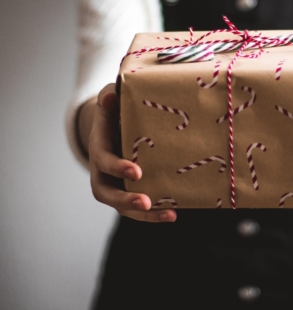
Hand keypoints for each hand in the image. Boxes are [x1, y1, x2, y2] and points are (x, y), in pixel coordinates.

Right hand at [88, 83, 176, 221]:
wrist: (113, 125)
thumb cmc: (115, 111)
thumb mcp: (111, 99)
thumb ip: (110, 98)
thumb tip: (110, 97)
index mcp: (99, 148)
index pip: (103, 161)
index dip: (117, 167)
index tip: (137, 171)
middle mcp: (102, 172)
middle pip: (107, 193)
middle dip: (125, 199)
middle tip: (145, 202)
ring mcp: (115, 184)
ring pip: (122, 206)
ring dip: (144, 214)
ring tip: (169, 215)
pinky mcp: (129, 190)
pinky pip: (138, 207)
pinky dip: (154, 214)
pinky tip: (173, 213)